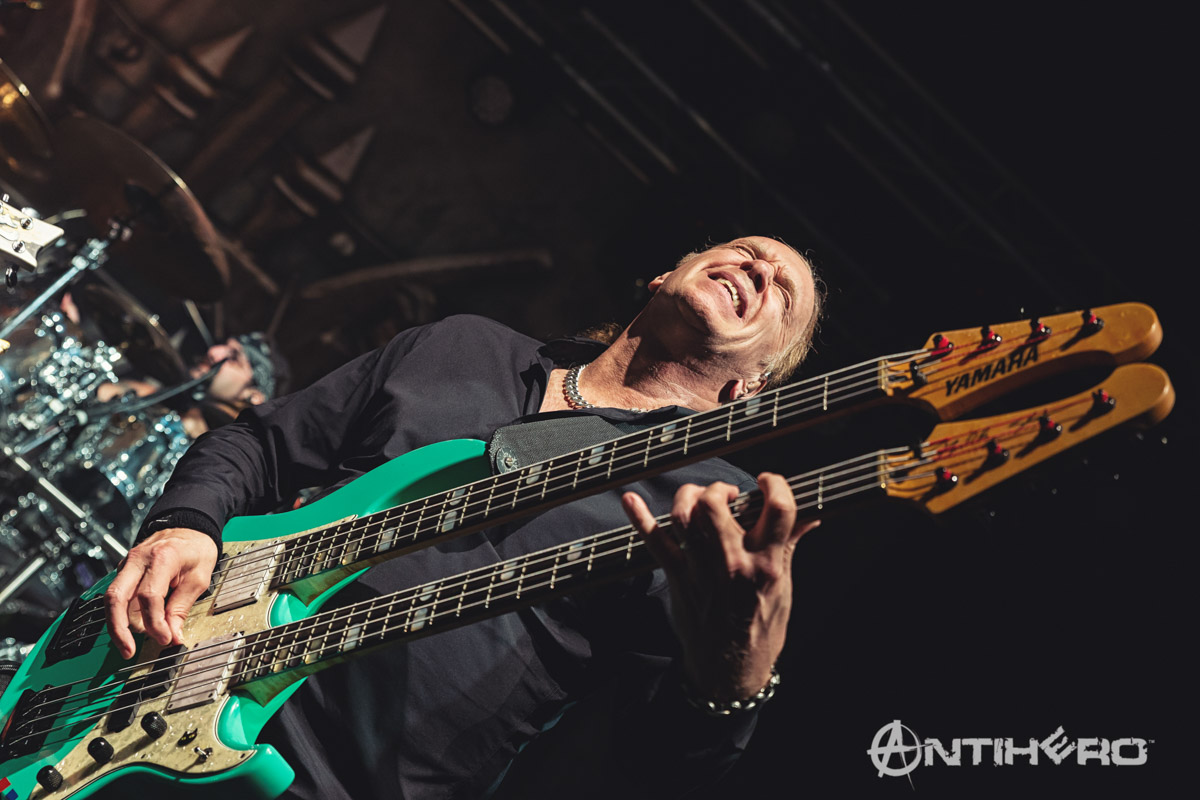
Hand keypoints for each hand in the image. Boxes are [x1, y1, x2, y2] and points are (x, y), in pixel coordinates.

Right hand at [105, 528, 218, 658]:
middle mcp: (138, 559)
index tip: (164, 639)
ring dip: (117, 625)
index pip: (149, 597)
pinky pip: (117, 594)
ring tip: (128, 646)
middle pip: (116, 597)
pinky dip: (121, 614)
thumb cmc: (196, 548)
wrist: (188, 527)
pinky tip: (131, 629)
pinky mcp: (125, 570)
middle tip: (128, 651)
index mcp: (161, 558)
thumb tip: (173, 636)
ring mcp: (128, 564)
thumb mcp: (199, 577)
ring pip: (111, 598)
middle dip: (119, 629)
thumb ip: (182, 607)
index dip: (155, 623)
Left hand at [621, 473, 818, 700]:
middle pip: (715, 506)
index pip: (777, 509)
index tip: (767, 482)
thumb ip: (789, 546)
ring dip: (688, 497)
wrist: (730, 669)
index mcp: (766, 564)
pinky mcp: (678, 577)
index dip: (774, 485)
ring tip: (700, 500)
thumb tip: (808, 517)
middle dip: (719, 490)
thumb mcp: (784, 587)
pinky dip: (640, 518)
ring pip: (684, 516)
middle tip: (727, 496)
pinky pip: (654, 541)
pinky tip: (631, 499)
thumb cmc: (760, 629)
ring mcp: (700, 569)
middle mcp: (732, 563)